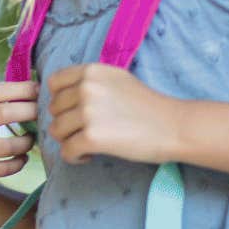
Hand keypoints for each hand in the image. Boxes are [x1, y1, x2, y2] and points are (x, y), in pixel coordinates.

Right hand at [0, 82, 36, 201]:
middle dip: (29, 112)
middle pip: (1, 114)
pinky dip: (16, 164)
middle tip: (43, 113)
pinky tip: (21, 159)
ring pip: (4, 146)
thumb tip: (26, 90)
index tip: (37, 89)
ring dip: (25, 143)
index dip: (19, 89)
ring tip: (31, 140)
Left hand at [45, 64, 180, 164]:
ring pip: (56, 131)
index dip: (60, 100)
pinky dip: (74, 157)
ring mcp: (87, 112)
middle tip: (86, 131)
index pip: (54, 83)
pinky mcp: (91, 137)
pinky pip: (66, 151)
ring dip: (69, 140)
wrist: (174, 126)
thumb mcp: (117, 79)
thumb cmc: (148, 105)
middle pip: (53, 109)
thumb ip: (90, 82)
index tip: (74, 111)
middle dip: (66, 122)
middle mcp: (86, 88)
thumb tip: (62, 94)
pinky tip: (89, 156)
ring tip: (88, 144)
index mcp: (91, 71)